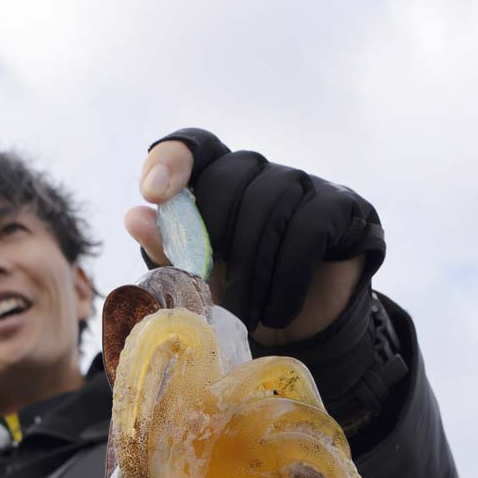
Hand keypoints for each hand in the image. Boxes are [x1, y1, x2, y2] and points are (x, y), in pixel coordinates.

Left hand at [124, 129, 383, 341]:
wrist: (308, 331)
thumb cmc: (248, 298)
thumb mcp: (200, 282)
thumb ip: (169, 251)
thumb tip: (134, 217)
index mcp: (223, 180)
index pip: (195, 146)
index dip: (172, 160)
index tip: (154, 194)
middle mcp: (265, 172)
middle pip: (230, 179)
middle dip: (215, 242)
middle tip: (213, 295)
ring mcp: (306, 184)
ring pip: (270, 208)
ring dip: (254, 273)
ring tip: (249, 318)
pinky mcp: (344, 208)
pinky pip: (309, 231)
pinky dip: (288, 278)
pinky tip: (279, 311)